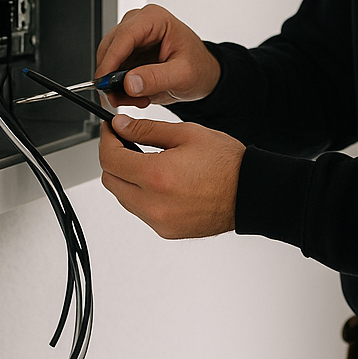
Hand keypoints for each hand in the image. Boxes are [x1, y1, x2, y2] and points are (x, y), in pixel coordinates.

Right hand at [94, 4, 221, 107]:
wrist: (203, 74)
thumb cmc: (199, 67)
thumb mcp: (183, 75)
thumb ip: (156, 79)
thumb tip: (129, 83)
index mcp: (155, 19)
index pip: (124, 36)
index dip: (110, 59)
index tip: (104, 81)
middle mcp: (139, 24)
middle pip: (110, 47)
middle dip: (111, 76)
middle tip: (120, 99)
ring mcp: (131, 38)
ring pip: (107, 60)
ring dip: (116, 85)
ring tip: (138, 99)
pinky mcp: (127, 53)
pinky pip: (112, 71)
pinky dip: (119, 87)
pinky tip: (136, 95)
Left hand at [98, 115, 243, 238]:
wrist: (250, 193)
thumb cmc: (226, 163)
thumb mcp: (186, 134)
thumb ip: (147, 130)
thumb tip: (121, 127)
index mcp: (156, 176)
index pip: (110, 159)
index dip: (107, 140)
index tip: (111, 130)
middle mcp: (153, 204)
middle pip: (110, 180)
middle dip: (113, 159)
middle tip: (125, 143)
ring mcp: (158, 221)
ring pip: (123, 197)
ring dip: (126, 178)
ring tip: (147, 162)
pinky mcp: (166, 231)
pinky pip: (140, 211)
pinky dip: (141, 195)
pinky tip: (160, 182)